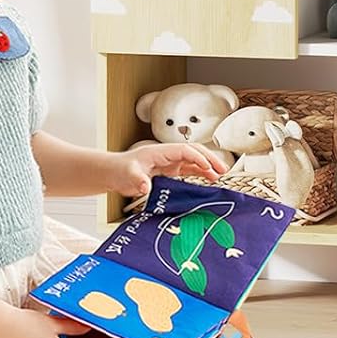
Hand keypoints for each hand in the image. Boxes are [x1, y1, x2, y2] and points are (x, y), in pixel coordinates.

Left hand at [111, 142, 225, 199]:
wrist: (114, 172)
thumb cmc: (120, 170)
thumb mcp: (128, 175)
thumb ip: (138, 180)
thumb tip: (146, 186)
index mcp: (160, 151)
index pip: (184, 151)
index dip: (197, 157)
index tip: (207, 167)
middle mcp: (168, 155)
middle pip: (194, 152)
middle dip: (209, 158)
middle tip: (222, 169)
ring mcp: (170, 162)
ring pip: (194, 160)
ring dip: (208, 166)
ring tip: (220, 174)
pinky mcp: (170, 171)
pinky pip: (189, 169)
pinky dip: (201, 172)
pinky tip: (209, 178)